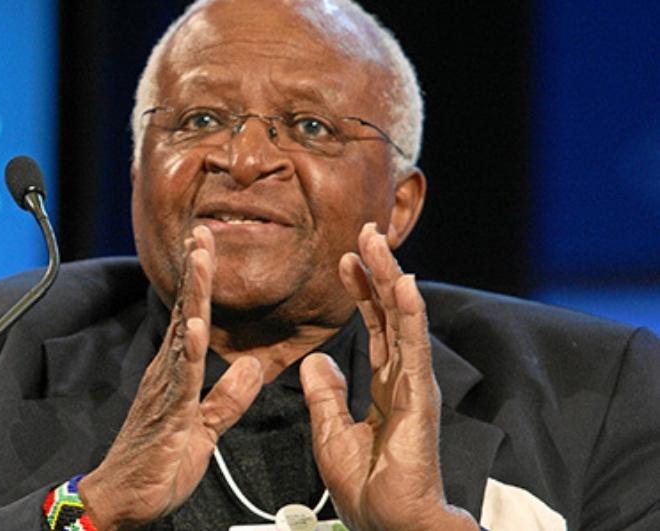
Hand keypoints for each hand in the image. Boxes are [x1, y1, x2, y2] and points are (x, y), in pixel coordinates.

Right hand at [79, 226, 262, 529]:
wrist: (121, 500)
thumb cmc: (157, 466)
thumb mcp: (205, 429)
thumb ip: (227, 398)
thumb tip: (249, 366)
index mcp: (175, 374)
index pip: (190, 318)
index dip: (200, 282)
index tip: (206, 246)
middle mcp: (165, 373)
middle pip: (184, 312)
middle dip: (195, 272)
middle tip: (202, 233)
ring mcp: (163, 390)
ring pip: (181, 333)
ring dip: (192, 296)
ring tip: (200, 262)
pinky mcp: (166, 413)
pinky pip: (179, 377)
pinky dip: (186, 350)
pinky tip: (193, 327)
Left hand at [301, 223, 477, 529]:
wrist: (387, 521)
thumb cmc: (367, 487)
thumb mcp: (330, 432)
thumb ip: (326, 393)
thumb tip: (316, 360)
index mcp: (383, 385)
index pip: (373, 325)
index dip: (361, 291)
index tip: (345, 259)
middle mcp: (402, 378)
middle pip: (390, 313)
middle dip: (378, 271)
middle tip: (367, 232)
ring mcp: (414, 385)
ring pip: (402, 319)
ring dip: (390, 277)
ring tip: (378, 241)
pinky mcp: (417, 397)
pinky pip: (411, 346)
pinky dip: (407, 313)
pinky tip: (402, 283)